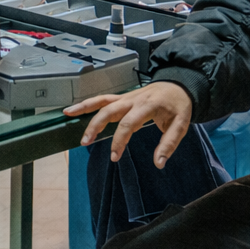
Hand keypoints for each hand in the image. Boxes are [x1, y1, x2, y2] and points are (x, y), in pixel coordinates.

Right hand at [64, 81, 192, 165]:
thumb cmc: (179, 106)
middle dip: (95, 125)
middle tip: (85, 142)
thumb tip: (159, 163)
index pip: (128, 124)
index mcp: (147, 106)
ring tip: (68, 113)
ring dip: (84, 107)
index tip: (114, 156)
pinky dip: (88, 103)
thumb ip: (169, 144)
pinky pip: (102, 99)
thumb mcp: (181, 125)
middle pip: (109, 110)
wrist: (178, 85)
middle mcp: (133, 99)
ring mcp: (125, 97)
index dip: (119, 141)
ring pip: (101, 101)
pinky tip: (75, 109)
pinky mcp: (122, 98)